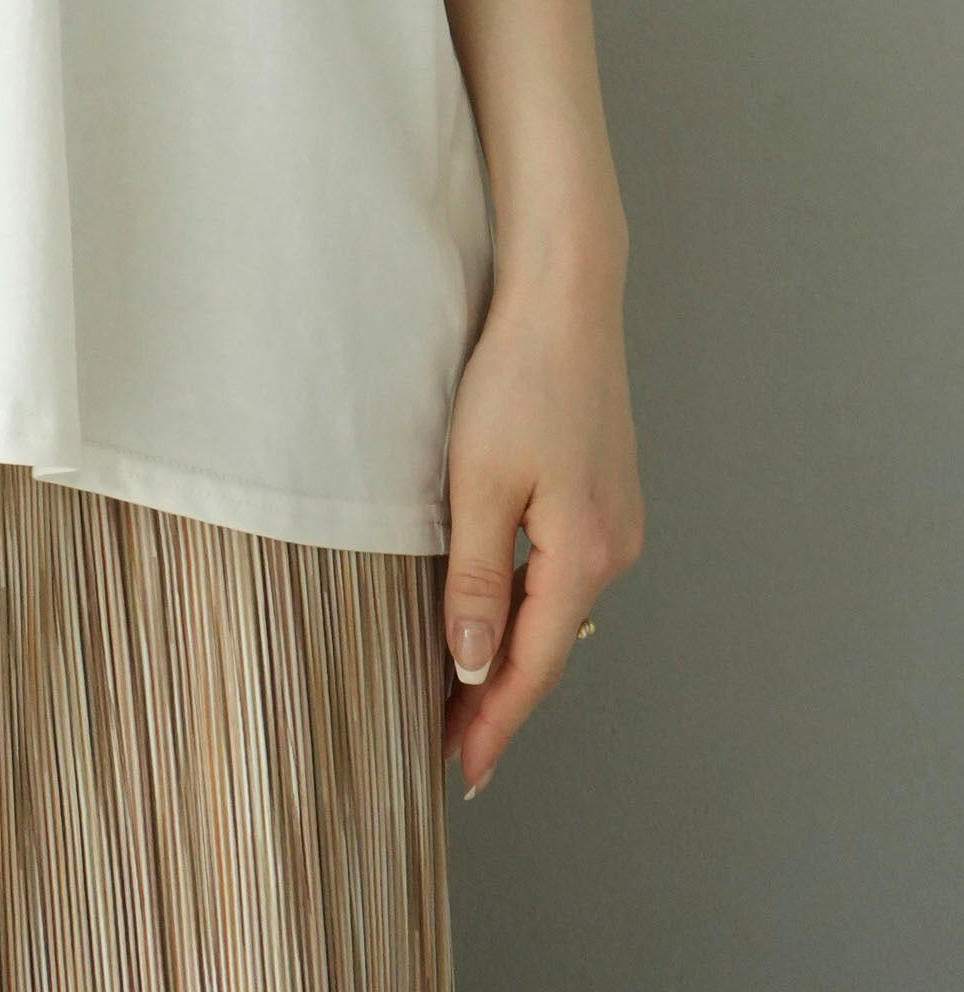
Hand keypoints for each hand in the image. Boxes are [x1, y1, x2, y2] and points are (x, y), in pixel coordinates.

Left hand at [440, 271, 642, 797]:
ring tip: (462, 691)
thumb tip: (469, 664)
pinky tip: (495, 610)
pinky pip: (561, 569)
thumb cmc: (517, 378)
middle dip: (498, 696)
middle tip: (451, 746)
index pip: (532, 665)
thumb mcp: (479, 482)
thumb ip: (474, 578)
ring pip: (555, 607)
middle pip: (548, 644)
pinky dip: (525, 601)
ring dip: (511, 648)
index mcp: (584, 554)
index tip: (461, 770)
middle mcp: (614, 547)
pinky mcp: (604, 491)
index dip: (493, 720)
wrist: (566, 297)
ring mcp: (616, 518)